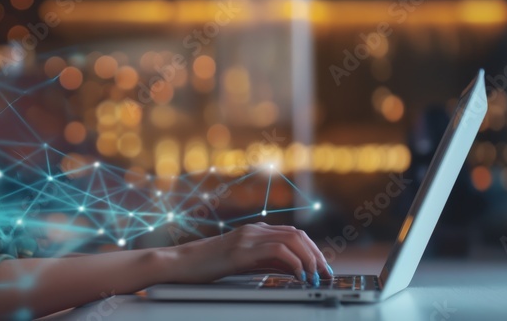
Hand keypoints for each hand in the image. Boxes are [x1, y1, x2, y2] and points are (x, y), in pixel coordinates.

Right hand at [162, 222, 333, 284]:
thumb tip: (293, 269)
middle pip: (298, 235)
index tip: (323, 268)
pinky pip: (278, 250)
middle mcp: (254, 230)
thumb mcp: (243, 262)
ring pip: (292, 240)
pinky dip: (294, 263)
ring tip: (316, 277)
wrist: (181, 263)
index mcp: (255, 231)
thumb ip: (266, 261)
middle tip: (326, 274)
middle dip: (317, 255)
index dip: (313, 250)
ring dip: (310, 259)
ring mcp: (248, 238)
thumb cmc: (207, 265)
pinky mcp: (242, 250)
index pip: (294, 234)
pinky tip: (299, 276)